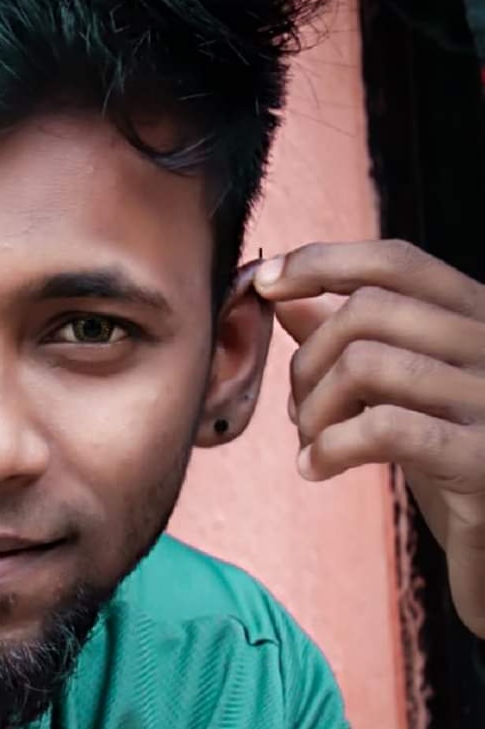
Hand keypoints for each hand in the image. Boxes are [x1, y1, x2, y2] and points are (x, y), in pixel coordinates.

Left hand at [252, 240, 484, 636]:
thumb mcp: (400, 388)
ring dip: (314, 407)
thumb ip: (351, 338)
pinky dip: (330, 446)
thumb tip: (281, 295)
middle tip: (297, 407)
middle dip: (308, 357)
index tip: (265, 283)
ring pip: (365, 364)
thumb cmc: (451, 457)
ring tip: (309, 441)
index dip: (320, 262)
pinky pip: (383, 428)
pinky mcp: (484, 460)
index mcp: (479, 314)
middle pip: (367, 311)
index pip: (394, 259)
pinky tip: (315, 468)